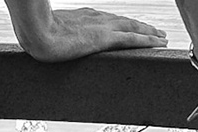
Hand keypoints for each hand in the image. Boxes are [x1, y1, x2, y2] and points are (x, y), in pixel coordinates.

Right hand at [10, 4, 168, 62]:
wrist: (34, 31)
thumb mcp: (46, 34)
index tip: (132, 28)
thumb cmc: (34, 33)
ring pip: (134, 29)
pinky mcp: (105, 38)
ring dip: (150, 34)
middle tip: (156, 34)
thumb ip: (53, 37)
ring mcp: (102, 28)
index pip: (109, 20)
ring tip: (163, 39)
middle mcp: (96, 19)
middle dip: (142, 28)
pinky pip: (133, 39)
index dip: (123, 24)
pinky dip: (148, 40)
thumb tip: (45, 47)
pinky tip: (159, 43)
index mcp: (83, 17)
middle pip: (125, 22)